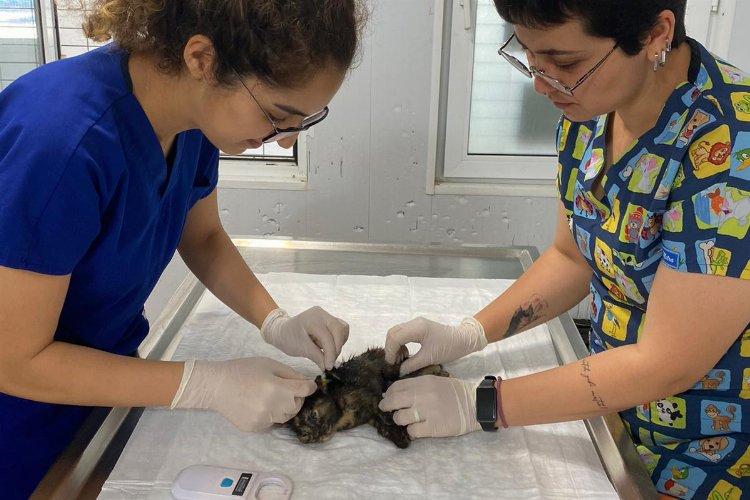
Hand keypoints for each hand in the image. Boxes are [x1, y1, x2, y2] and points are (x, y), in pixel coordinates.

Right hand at [171, 358, 315, 431]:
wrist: (216, 386)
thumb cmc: (243, 370)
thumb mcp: (269, 364)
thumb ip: (291, 374)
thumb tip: (307, 383)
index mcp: (277, 388)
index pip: (305, 390)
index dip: (309, 386)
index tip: (308, 385)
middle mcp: (272, 407)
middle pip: (297, 406)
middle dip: (296, 397)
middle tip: (284, 389)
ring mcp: (263, 419)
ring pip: (285, 416)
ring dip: (284, 407)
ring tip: (270, 396)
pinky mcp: (255, 428)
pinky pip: (271, 422)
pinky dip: (270, 414)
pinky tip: (258, 404)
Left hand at [260, 306, 348, 370]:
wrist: (282, 331)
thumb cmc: (288, 338)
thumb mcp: (300, 349)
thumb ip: (316, 357)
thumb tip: (328, 367)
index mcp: (312, 319)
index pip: (327, 337)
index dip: (330, 353)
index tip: (328, 367)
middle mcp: (321, 314)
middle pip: (340, 330)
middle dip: (336, 348)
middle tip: (329, 362)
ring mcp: (326, 315)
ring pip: (343, 329)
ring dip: (339, 344)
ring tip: (328, 353)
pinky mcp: (329, 320)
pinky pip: (341, 329)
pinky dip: (339, 340)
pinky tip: (329, 347)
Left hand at [379, 375, 480, 437]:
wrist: (476, 405)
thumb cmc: (455, 393)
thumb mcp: (436, 381)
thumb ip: (417, 385)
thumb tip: (394, 392)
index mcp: (423, 382)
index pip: (396, 387)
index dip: (389, 394)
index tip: (387, 398)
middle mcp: (423, 395)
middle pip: (393, 402)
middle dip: (386, 407)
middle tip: (386, 410)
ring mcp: (427, 412)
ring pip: (399, 418)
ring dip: (400, 420)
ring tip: (407, 420)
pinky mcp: (433, 427)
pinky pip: (412, 431)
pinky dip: (412, 431)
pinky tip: (417, 429)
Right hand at [384, 317, 486, 374]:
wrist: (464, 339)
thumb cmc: (448, 348)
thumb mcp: (429, 358)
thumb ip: (411, 364)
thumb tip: (398, 371)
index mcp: (417, 328)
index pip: (395, 338)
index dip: (390, 352)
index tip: (391, 365)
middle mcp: (414, 323)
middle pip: (393, 332)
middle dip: (390, 348)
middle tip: (394, 363)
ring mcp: (416, 324)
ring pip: (397, 332)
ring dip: (395, 346)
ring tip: (400, 360)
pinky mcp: (418, 327)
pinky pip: (403, 333)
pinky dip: (401, 344)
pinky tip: (406, 354)